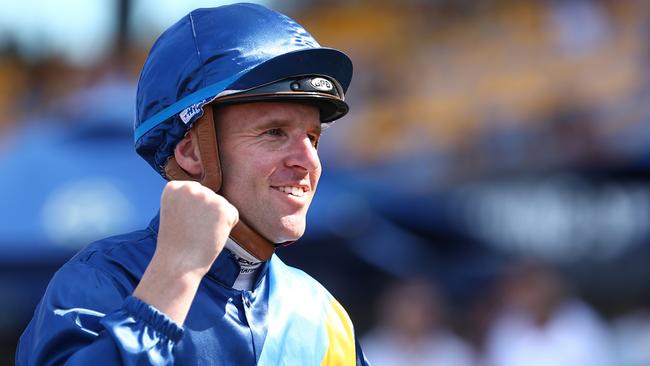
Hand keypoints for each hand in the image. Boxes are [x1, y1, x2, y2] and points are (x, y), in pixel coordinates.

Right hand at [134, 180, 237, 323]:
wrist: (178, 264)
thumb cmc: (177, 243)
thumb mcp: (175, 212)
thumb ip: (188, 199)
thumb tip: (212, 196)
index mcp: (174, 187)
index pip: (196, 192)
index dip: (192, 212)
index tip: (181, 223)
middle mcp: (190, 188)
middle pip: (210, 198)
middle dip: (205, 215)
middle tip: (191, 231)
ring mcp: (207, 196)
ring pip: (222, 206)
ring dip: (216, 221)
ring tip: (200, 234)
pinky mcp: (223, 208)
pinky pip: (233, 215)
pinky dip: (227, 228)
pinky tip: (211, 235)